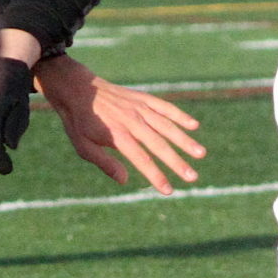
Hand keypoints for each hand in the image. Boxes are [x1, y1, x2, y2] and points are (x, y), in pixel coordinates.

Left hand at [34, 53, 203, 192]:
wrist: (77, 88)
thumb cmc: (79, 122)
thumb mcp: (83, 146)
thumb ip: (104, 163)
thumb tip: (124, 180)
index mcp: (117, 135)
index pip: (141, 159)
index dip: (156, 176)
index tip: (168, 190)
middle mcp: (132, 120)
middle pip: (159, 144)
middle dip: (177, 162)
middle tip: (192, 177)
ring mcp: (139, 107)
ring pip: (166, 125)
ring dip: (184, 140)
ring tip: (200, 153)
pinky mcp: (142, 98)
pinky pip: (164, 106)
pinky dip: (179, 115)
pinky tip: (194, 125)